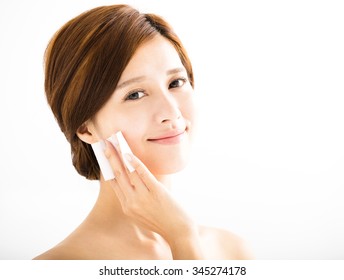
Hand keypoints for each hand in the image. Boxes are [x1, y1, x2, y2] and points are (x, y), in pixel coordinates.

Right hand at [104, 139, 202, 258]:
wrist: (178, 232)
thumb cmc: (162, 221)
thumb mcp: (141, 214)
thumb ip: (134, 200)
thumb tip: (131, 180)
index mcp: (127, 207)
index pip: (113, 183)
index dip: (107, 168)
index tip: (103, 156)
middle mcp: (131, 202)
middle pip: (117, 175)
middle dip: (110, 157)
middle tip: (105, 143)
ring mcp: (143, 197)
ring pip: (127, 172)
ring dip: (120, 156)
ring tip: (116, 143)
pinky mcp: (156, 192)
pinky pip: (143, 174)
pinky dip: (135, 163)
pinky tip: (129, 154)